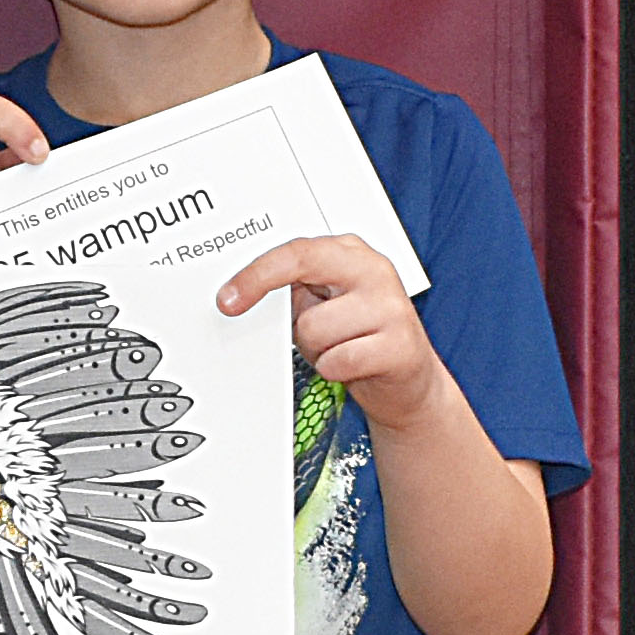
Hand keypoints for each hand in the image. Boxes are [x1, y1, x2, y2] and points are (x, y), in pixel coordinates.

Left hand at [215, 236, 446, 429]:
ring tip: (337, 350)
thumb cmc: (358, 341)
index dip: (256, 273)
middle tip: (284, 330)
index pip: (296, 251)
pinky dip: (334, 371)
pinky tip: (352, 367)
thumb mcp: (324, 306)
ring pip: (313, 327)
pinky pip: (337, 361)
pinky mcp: (400, 345)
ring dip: (315, 349)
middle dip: (279, 300)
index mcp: (351, 253)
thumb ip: (294, 291)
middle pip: (303, 271)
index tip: (226, 298)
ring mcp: (391, 306)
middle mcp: (374, 270)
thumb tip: (245, 293)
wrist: (408, 383)